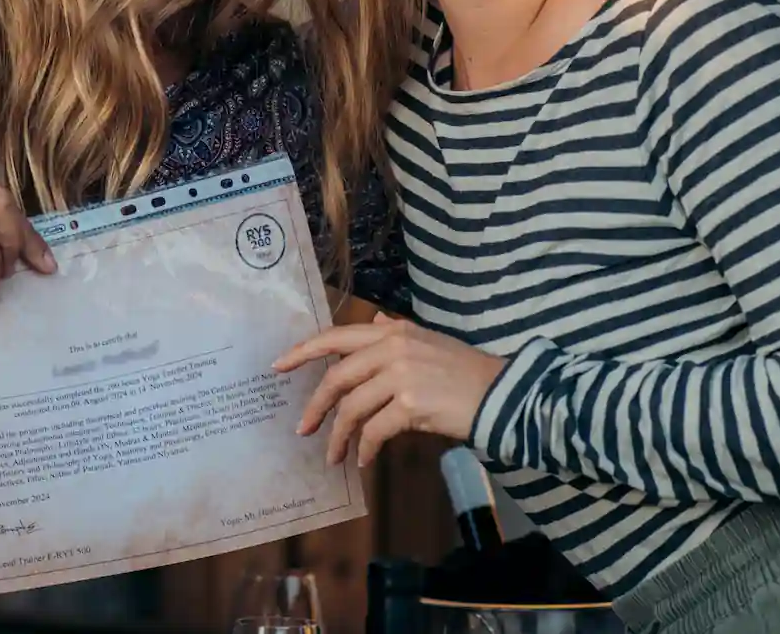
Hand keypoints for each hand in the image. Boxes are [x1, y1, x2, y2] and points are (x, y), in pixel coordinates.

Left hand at [274, 313, 505, 466]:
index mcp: (394, 331)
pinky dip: (364, 447)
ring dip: (338, 435)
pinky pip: (374, 430)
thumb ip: (398, 333)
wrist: (501, 395)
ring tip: (333, 455)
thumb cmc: (465, 372)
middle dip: (316, 406)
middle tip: (303, 429)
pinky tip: (363, 459)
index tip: (279, 366)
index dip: (304, 351)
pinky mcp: (411, 404)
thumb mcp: (429, 342)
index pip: (337, 337)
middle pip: (338, 376)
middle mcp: (394, 347)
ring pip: (352, 407)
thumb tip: (376, 321)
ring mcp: (402, 374)